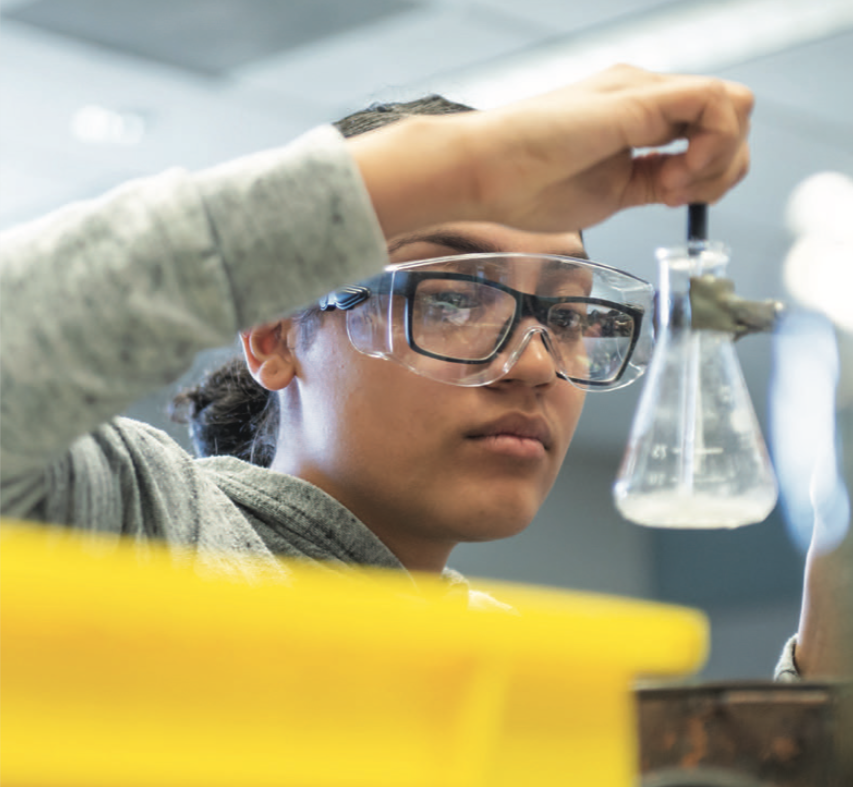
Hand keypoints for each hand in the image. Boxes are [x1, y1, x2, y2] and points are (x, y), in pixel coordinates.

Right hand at [350, 65, 753, 236]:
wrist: (486, 173)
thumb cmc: (527, 186)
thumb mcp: (610, 194)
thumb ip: (650, 183)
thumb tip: (682, 186)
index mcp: (637, 117)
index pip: (707, 132)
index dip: (708, 174)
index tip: (671, 203)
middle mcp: (646, 96)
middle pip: (731, 115)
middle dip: (723, 167)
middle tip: (677, 197)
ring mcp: (643, 92)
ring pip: (735, 104)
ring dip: (720, 158)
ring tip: (672, 188)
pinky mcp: (638, 99)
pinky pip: (715, 105)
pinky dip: (711, 148)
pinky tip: (673, 176)